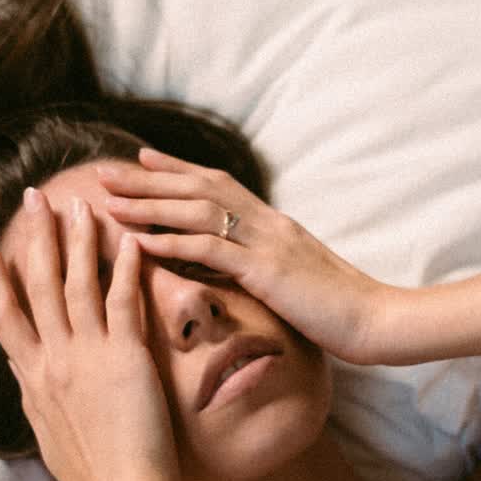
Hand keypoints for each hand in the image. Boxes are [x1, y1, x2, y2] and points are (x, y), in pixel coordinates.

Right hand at [0, 191, 179, 480]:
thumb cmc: (91, 480)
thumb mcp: (47, 436)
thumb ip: (34, 397)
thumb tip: (22, 371)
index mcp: (32, 379)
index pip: (4, 313)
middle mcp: (53, 360)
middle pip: (36, 285)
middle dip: (33, 237)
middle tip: (32, 197)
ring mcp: (87, 356)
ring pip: (76, 284)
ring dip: (77, 240)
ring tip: (79, 203)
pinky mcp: (125, 358)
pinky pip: (123, 301)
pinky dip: (124, 268)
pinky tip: (128, 239)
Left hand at [97, 148, 389, 364]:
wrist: (377, 321)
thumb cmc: (338, 309)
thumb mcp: (295, 278)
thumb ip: (265, 263)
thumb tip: (237, 263)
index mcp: (273, 223)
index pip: (217, 183)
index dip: (176, 170)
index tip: (139, 160)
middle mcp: (267, 223)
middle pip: (198, 188)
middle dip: (147, 180)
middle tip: (103, 172)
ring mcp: (267, 243)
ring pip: (197, 211)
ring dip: (148, 205)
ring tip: (108, 201)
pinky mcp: (267, 271)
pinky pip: (210, 250)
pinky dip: (172, 242)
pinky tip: (139, 242)